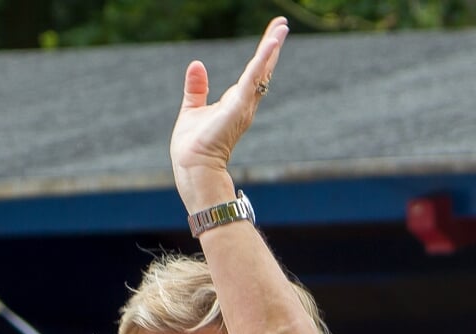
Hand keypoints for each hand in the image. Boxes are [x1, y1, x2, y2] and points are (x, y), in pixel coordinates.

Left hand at [169, 18, 287, 209]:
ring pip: (261, 72)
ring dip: (271, 49)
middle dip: (272, 45)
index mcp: (235, 102)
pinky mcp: (238, 107)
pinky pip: (252, 80)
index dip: (263, 54)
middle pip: (263, 69)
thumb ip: (197, 87)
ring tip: (281, 28)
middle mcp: (244, 103)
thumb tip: (197, 64)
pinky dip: (262, 62)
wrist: (193, 167)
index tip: (272, 34)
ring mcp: (243, 105)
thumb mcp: (192, 108)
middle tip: (283, 24)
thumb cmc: (193, 146)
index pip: (253, 73)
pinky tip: (270, 46)